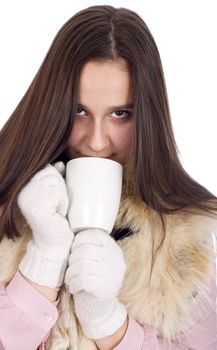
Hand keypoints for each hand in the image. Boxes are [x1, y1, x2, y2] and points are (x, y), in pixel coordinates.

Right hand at [18, 162, 73, 288]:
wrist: (56, 243)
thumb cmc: (59, 218)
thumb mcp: (57, 194)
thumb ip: (55, 179)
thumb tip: (59, 163)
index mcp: (26, 187)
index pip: (47, 168)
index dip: (58, 179)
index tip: (56, 197)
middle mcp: (24, 191)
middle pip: (52, 172)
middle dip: (61, 188)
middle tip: (57, 206)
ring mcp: (28, 198)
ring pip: (56, 182)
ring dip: (63, 196)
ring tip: (58, 210)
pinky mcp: (36, 206)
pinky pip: (58, 193)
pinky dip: (63, 203)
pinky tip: (57, 214)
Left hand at [64, 229, 126, 338]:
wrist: (101, 310)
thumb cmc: (94, 280)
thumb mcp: (97, 261)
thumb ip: (91, 248)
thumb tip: (71, 236)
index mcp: (114, 250)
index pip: (96, 235)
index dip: (80, 239)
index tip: (74, 249)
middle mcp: (116, 260)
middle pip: (86, 250)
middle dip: (72, 259)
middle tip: (70, 268)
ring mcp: (112, 275)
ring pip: (82, 265)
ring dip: (70, 273)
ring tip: (70, 278)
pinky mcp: (104, 289)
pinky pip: (82, 279)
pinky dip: (73, 283)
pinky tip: (74, 287)